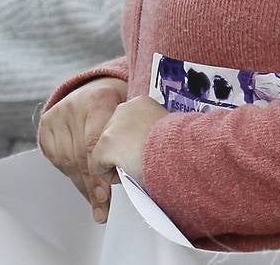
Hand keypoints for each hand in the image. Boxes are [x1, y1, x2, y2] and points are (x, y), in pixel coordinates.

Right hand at [38, 78, 128, 222]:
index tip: (105, 195)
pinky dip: (72, 174)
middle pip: (79, 156)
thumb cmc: (119, 104)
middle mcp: (74, 106)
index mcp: (99, 100)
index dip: (98, 173)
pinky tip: (83, 185)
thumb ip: (130, 137)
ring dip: (83, 184)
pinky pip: (57, 158)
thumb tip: (136, 172)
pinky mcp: (47, 125)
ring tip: (96, 201)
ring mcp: (58, 115)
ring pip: (68, 160)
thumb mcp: (132, 113)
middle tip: (102, 207)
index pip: (93, 144)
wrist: (96, 88)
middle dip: (92, 186)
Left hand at [89, 95, 169, 221]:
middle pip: (113, 135)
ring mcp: (113, 127)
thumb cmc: (180, 145)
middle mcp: (124, 109)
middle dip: (122, 151)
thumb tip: (154, 143)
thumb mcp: (168, 131)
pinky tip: (128, 174)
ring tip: (136, 170)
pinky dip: (109, 175)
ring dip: (117, 163)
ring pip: (105, 151)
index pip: (127, 124)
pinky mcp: (105, 145)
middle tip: (139, 163)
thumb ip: (155, 133)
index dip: (134, 141)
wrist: (179, 152)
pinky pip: (99, 167)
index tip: (143, 150)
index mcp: (141, 103)